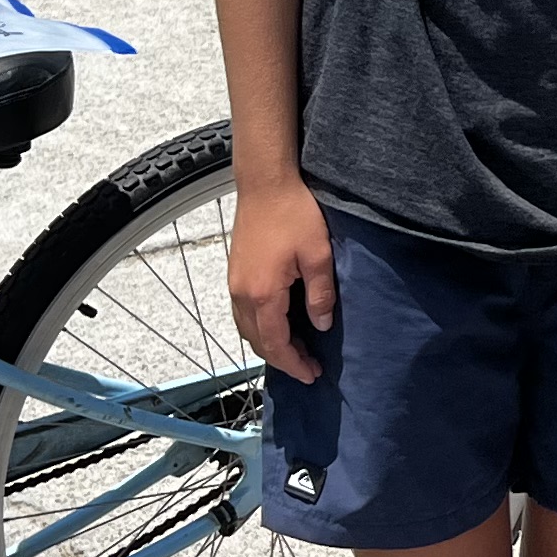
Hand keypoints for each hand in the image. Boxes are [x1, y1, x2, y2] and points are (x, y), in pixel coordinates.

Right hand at [227, 178, 336, 380]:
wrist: (265, 182)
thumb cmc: (294, 212)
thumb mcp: (319, 255)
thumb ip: (320, 295)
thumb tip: (321, 326)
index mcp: (262, 294)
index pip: (276, 344)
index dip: (293, 364)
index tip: (312, 375)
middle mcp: (241, 293)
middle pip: (257, 341)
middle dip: (282, 359)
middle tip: (308, 366)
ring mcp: (235, 282)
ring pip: (247, 328)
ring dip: (269, 344)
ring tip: (295, 349)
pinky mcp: (236, 271)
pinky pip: (243, 312)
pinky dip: (260, 327)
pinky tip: (278, 324)